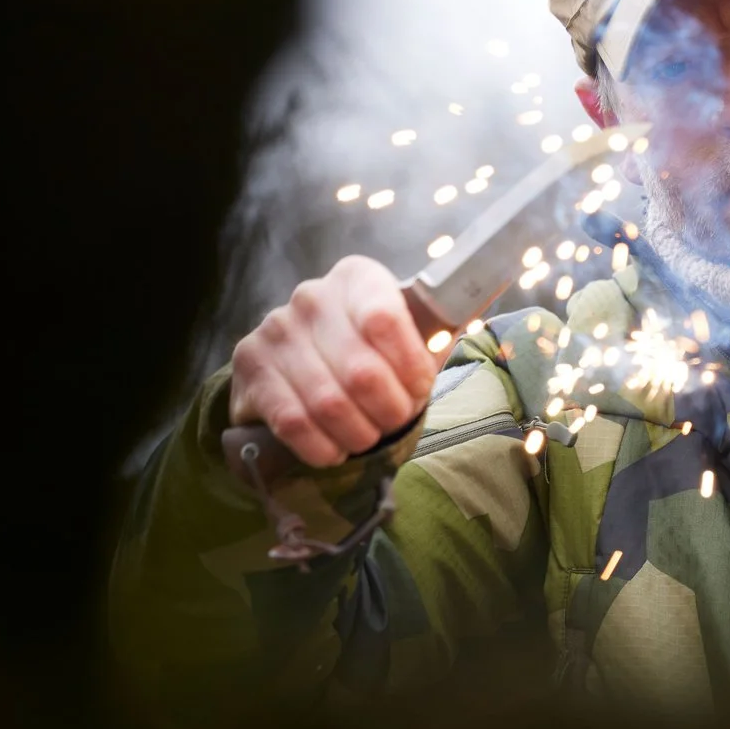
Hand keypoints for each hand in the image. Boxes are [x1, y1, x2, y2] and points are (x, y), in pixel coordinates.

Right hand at [229, 256, 443, 467]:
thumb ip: (441, 329)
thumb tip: (479, 305)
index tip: (420, 390)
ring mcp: (275, 330)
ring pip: (330, 403)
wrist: (290, 366)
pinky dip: (323, 447)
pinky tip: (336, 449)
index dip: (411, 368)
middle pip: (362, 373)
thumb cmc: (365, 351)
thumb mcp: (407, 335)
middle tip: (396, 421)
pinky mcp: (250, 367)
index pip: (386, 321)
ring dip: (359, 433)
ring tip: (368, 436)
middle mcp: (312, 297)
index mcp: (358, 279)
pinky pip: (294, 422)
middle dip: (390, 411)